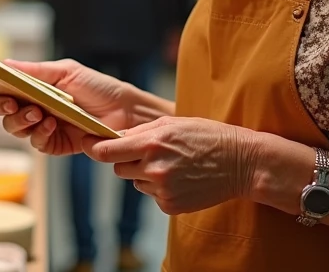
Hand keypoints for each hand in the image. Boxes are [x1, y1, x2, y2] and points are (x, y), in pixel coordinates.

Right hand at [0, 59, 137, 155]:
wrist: (124, 110)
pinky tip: (50, 125)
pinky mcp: (57, 145)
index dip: (1, 97)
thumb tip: (5, 64)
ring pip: (20, 131)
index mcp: (36, 91)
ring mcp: (46, 128)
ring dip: (23, 122)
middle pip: (8, 116)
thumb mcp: (66, 72)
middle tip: (15, 106)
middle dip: (8, 112)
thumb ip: (35, 71)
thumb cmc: (96, 86)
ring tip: (39, 113)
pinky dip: (40, 135)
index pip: (8, 95)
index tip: (4, 95)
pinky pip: (39, 144)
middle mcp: (37, 110)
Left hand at [83, 116, 258, 214]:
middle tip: (147, 152)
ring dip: (145, 174)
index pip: (107, 151)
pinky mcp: (171, 206)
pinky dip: (160, 188)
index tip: (88, 145)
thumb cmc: (207, 136)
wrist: (240, 162)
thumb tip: (115, 138)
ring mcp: (162, 189)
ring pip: (136, 182)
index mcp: (151, 143)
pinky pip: (152, 196)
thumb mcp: (172, 123)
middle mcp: (153, 168)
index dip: (94, 148)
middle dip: (126, 161)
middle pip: (118, 169)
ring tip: (172, 164)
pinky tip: (181, 177)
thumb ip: (141, 131)